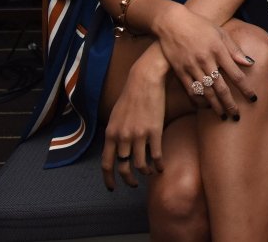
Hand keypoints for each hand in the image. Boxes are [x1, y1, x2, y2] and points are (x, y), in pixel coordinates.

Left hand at [101, 60, 165, 188]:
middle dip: (128, 179)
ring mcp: (139, 135)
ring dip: (145, 173)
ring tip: (150, 173)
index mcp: (111, 134)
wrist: (145, 81)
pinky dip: (158, 164)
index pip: (106, 164)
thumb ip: (114, 133)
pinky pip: (156, 155)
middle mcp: (123, 137)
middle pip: (123, 167)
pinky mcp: (155, 131)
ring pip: (141, 164)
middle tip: (133, 184)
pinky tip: (161, 167)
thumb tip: (115, 148)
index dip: (108, 179)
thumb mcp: (115, 116)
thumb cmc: (130, 96)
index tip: (112, 187)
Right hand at [152, 5, 256, 117]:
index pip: (236, 74)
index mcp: (219, 50)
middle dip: (230, 103)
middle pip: (221, 87)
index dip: (245, 88)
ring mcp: (192, 66)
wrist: (173, 23)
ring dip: (215, 106)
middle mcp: (206, 60)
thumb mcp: (220, 33)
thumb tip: (249, 63)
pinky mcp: (180, 70)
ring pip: (206, 92)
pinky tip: (204, 107)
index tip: (253, 99)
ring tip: (223, 116)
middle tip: (237, 116)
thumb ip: (234, 49)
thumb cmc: (200, 26)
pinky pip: (190, 89)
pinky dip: (198, 100)